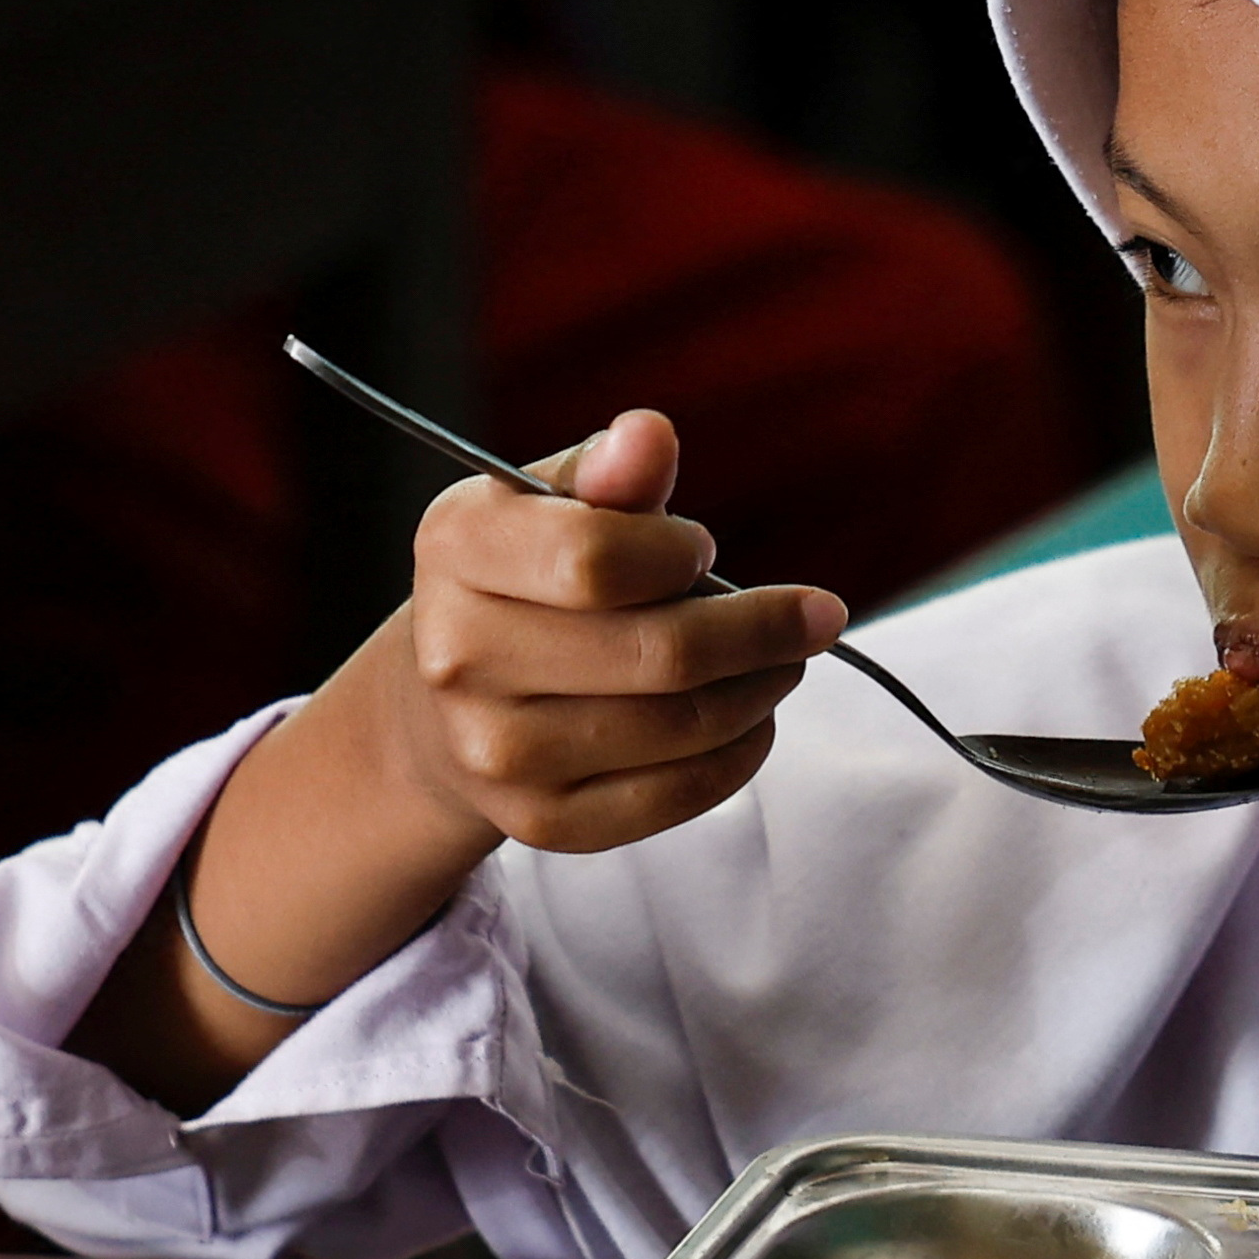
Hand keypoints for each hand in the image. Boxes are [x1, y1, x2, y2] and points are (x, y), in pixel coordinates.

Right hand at [74, 411, 840, 1112]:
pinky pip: (676, 794)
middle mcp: (458, 658)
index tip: (705, 549)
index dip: (678, 553)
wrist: (445, 702)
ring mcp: (494, 754)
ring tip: (784, 662)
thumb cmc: (525, 578)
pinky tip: (753, 718)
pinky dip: (740, 753)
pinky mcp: (542, 823)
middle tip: (813, 617)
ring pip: (680, 726)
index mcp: (456, 550)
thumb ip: (610, 472)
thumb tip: (650, 435)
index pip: (597, 559)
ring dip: (761, 690)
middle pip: (660, 653)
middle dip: (762, 631)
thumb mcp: (551, 503)